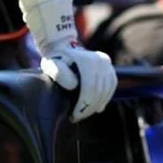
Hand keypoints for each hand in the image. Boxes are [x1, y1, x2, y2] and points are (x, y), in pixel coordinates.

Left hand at [22, 0, 117, 120]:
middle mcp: (99, 60)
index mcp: (86, 60)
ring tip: (86, 112)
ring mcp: (106, 62)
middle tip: (78, 117)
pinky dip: (106, 97)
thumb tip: (74, 85)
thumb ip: (59, 73)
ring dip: (97, 105)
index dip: (83, 106)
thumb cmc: (55, 59)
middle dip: (89, 108)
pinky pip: (112, 85)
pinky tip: (98, 107)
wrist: (63, 46)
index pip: (89, 89)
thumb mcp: (50, 65)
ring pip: (107, 90)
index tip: (74, 116)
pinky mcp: (109, 65)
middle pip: (98, 91)